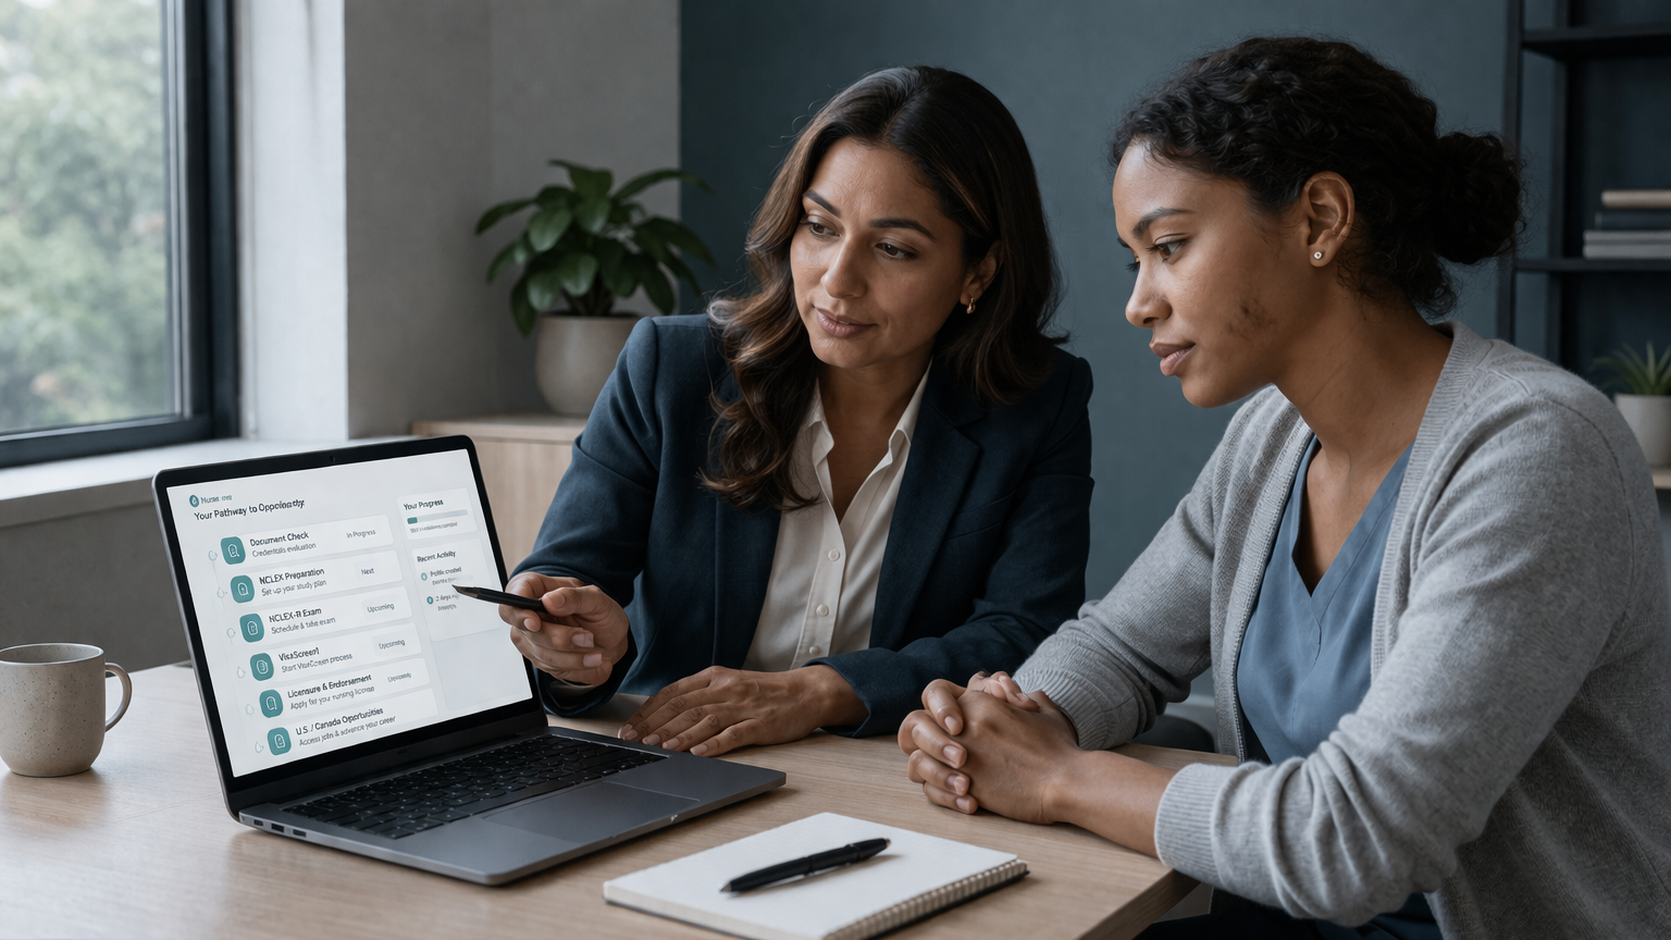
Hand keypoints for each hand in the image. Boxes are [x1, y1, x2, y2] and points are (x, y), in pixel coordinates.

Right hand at [500, 572, 630, 686]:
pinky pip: (553, 669)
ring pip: (542, 654)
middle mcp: (528, 617)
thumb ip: (573, 597)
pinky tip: (590, 658)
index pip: (511, 602)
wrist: (612, 638)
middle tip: (587, 638)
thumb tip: (550, 600)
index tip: (535, 622)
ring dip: (573, 656)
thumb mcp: (595, 598)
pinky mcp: (542, 661)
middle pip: (527, 632)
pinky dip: (576, 666)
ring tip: (595, 651)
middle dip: (561, 639)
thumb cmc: (600, 613)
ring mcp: (532, 641)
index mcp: (535, 591)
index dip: (518, 614)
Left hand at [619, 665, 867, 756]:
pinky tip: (698, 753)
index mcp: (714, 677)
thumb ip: (700, 695)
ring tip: (659, 749)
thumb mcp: (729, 684)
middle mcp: (726, 689)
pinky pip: (734, 734)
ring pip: (704, 719)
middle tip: (635, 742)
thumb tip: (665, 715)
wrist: (806, 692)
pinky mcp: (760, 724)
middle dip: (656, 726)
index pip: (673, 693)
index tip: (630, 728)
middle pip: (683, 707)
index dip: (648, 712)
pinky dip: (714, 744)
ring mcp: (743, 706)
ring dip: (679, 735)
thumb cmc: (764, 691)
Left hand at [898, 679, 1079, 821]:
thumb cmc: (1059, 748)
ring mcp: (960, 755)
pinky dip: (940, 795)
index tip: (952, 726)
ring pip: (915, 759)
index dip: (936, 708)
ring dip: (928, 770)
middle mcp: (964, 725)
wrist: (1067, 780)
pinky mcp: (964, 785)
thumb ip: (1023, 700)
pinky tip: (965, 799)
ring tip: (955, 780)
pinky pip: (929, 789)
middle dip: (921, 740)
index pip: (935, 692)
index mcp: (980, 702)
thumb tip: (1019, 696)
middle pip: (913, 723)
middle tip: (943, 755)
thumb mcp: (1042, 711)